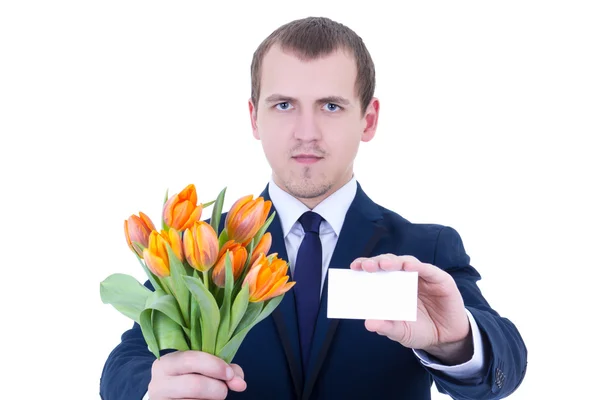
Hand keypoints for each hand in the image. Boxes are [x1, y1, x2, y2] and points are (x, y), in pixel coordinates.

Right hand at [148, 350, 245, 398]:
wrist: (168, 394)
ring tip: (214, 394)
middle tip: (225, 389)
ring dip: (213, 399)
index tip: (230, 374)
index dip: (215, 366)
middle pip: (195, 385)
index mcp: (167, 363)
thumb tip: (240, 383)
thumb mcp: (201, 365)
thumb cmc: (189, 375)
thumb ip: (223, 368)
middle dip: (218, 388)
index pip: (191, 360)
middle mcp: (160, 382)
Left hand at [350, 254, 472, 364]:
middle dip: (376, 262)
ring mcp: (423, 277)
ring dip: (394, 262)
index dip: (365, 266)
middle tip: (366, 266)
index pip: (376, 272)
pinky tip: (409, 267)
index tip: (353, 267)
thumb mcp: (401, 332)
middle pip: (389, 263)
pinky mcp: (440, 279)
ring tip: (384, 265)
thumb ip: (387, 327)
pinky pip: (428, 270)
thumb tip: (369, 323)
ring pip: (406, 262)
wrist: (447, 338)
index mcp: (392, 287)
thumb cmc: (420, 330)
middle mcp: (406, 278)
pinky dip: (418, 266)